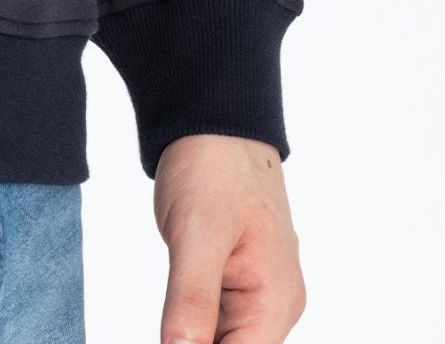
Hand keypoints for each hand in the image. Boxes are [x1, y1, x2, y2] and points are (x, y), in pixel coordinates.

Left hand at [153, 134, 304, 342]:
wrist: (213, 123)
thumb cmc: (214, 167)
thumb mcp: (197, 234)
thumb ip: (191, 301)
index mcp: (276, 300)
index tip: (170, 338)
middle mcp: (274, 306)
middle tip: (168, 319)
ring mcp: (258, 295)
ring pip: (223, 340)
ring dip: (191, 338)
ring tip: (171, 314)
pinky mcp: (236, 283)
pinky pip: (216, 322)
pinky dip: (192, 326)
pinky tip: (171, 321)